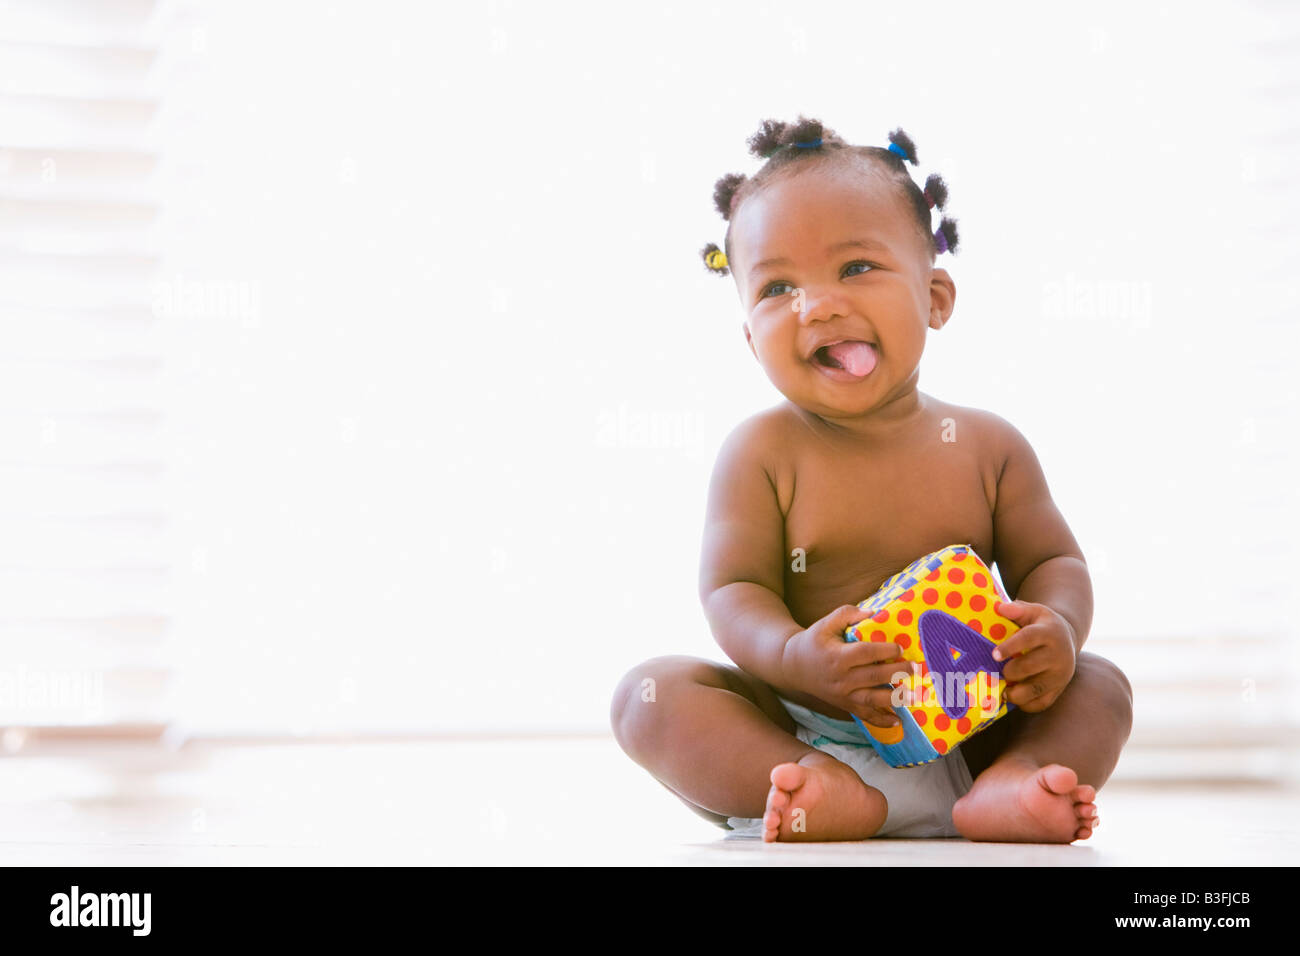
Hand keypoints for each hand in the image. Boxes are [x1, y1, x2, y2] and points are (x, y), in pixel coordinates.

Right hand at [781, 605, 917, 726]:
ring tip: (911, 696)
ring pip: (871, 699)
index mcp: (837, 656)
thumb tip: (875, 613)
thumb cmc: (814, 641)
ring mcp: (843, 695)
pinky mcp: (844, 705)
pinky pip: (864, 715)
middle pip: (873, 676)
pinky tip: (897, 722)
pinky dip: (881, 721)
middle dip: (896, 673)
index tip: (899, 648)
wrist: (793, 666)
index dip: (884, 650)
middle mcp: (841, 678)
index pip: (865, 653)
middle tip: (914, 668)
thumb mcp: (827, 623)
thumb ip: (848, 614)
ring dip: (893, 699)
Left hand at [991, 600, 1076, 711]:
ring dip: (1014, 692)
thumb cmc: (1042, 624)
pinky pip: (1041, 703)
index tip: (994, 655)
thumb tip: (999, 608)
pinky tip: (1014, 696)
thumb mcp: (1033, 611)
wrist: (1067, 638)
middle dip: (1009, 671)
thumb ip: (1017, 609)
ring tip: (1003, 688)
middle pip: (1029, 666)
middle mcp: (1058, 655)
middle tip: (998, 671)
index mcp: (1050, 632)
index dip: (1010, 647)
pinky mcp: (1060, 689)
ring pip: (1035, 689)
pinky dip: (1025, 704)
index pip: (1029, 638)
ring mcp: (1061, 675)